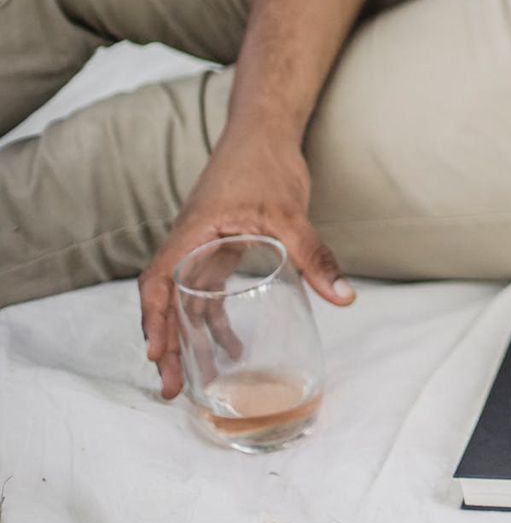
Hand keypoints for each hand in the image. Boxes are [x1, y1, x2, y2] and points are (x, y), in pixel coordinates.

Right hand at [139, 137, 352, 397]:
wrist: (264, 135)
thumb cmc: (265, 166)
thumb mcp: (290, 215)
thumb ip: (315, 256)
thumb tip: (344, 298)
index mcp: (191, 235)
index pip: (160, 282)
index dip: (154, 319)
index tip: (155, 353)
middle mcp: (189, 245)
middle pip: (166, 301)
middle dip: (166, 345)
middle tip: (169, 387)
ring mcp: (202, 249)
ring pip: (185, 300)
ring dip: (187, 338)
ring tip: (194, 379)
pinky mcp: (219, 249)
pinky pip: (207, 292)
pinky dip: (212, 319)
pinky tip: (232, 345)